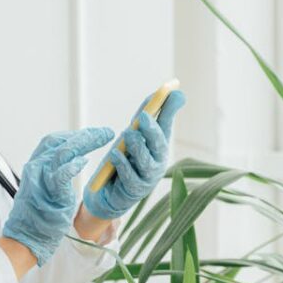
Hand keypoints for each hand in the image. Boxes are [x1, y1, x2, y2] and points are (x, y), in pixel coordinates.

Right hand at [2, 126, 114, 266]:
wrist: (26, 236)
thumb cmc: (38, 215)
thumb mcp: (45, 187)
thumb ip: (55, 171)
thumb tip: (73, 160)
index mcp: (36, 165)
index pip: (54, 141)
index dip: (74, 134)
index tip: (92, 133)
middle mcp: (36, 168)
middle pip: (61, 142)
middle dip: (85, 135)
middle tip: (105, 133)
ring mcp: (41, 179)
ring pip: (63, 152)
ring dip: (85, 142)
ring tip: (102, 138)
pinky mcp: (48, 193)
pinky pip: (60, 175)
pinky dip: (72, 166)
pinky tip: (84, 162)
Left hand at [81, 89, 185, 220]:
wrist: (108, 191)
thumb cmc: (124, 159)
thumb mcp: (134, 134)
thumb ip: (148, 114)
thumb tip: (170, 90)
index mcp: (159, 146)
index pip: (165, 125)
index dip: (169, 109)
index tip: (174, 92)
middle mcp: (158, 161)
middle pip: (159, 145)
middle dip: (153, 130)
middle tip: (144, 117)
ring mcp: (148, 178)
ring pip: (146, 161)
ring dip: (137, 146)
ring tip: (128, 134)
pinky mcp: (134, 190)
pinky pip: (130, 176)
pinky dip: (123, 164)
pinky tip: (115, 154)